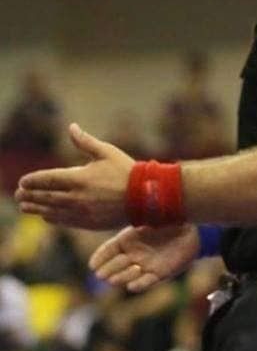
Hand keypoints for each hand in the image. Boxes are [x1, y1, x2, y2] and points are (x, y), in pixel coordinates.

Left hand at [15, 123, 133, 229]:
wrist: (145, 196)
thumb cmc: (126, 171)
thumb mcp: (107, 152)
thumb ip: (85, 142)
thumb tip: (71, 127)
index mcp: (80, 178)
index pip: (47, 180)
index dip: (32, 181)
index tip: (22, 181)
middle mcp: (77, 197)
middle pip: (45, 197)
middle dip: (29, 195)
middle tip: (18, 194)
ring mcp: (81, 212)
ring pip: (51, 211)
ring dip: (36, 208)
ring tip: (25, 206)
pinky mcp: (87, 223)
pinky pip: (63, 221)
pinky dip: (51, 218)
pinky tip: (45, 215)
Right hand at [90, 224, 199, 291]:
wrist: (192, 229)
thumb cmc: (169, 220)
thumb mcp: (151, 216)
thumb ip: (139, 215)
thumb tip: (125, 205)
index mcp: (127, 240)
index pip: (107, 250)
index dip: (100, 258)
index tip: (93, 265)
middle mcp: (132, 255)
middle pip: (112, 267)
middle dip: (108, 270)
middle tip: (107, 271)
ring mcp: (144, 265)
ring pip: (125, 277)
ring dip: (122, 277)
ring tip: (126, 272)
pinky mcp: (159, 273)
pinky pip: (146, 282)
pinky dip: (138, 285)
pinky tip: (132, 285)